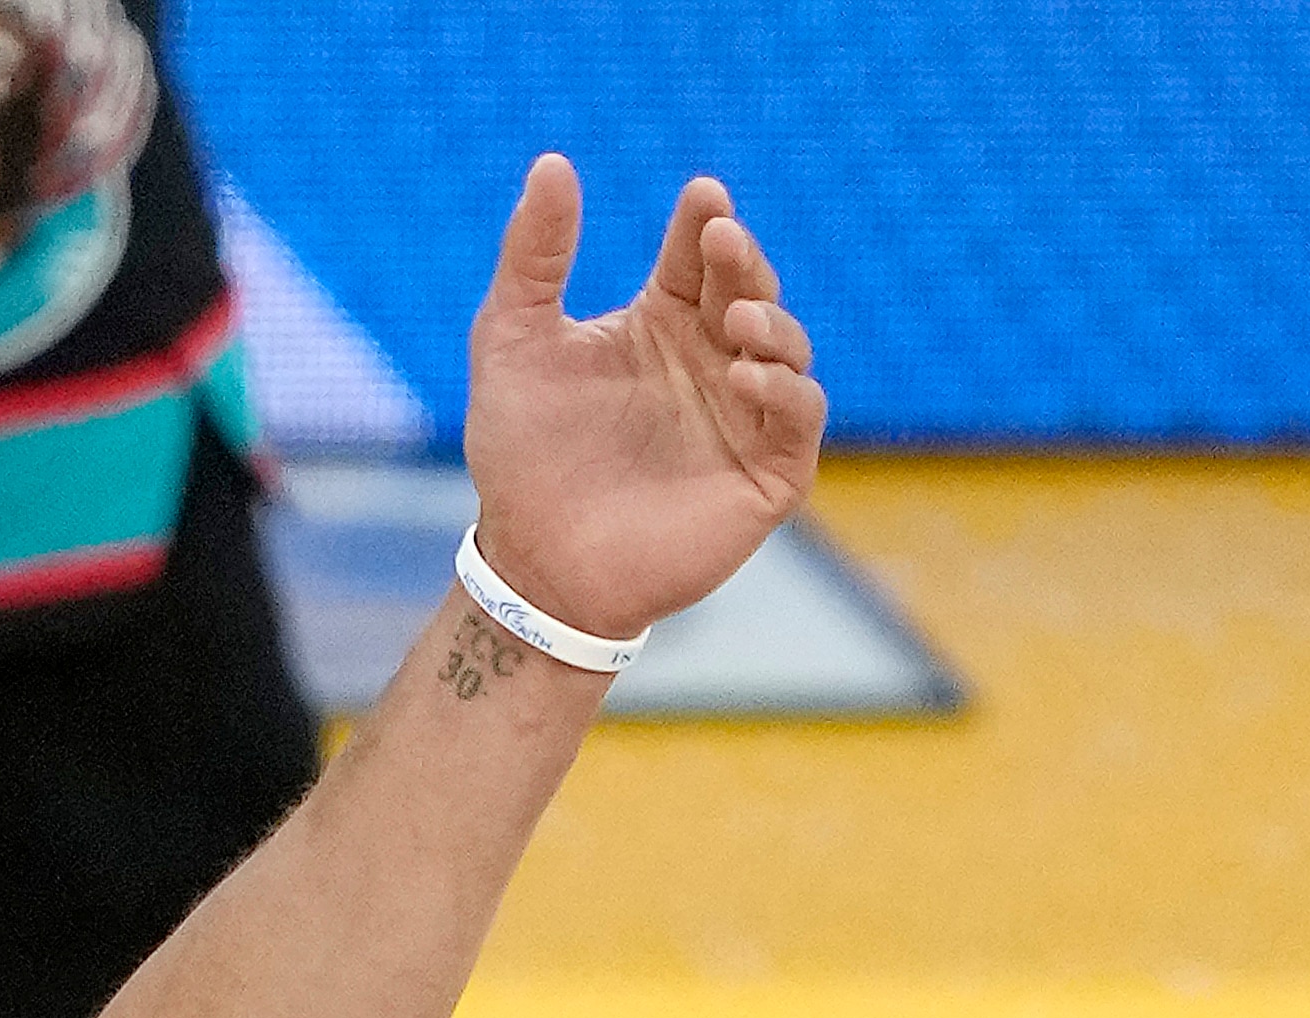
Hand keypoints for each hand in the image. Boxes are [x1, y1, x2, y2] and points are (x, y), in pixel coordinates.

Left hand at [459, 158, 826, 643]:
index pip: (698, 256)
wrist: (531, 562)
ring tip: (737, 315)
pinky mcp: (766, 474)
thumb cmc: (522, 455)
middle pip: (750, 289)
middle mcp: (711, 360)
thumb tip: (552, 163)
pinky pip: (797, 418)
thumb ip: (534, 258)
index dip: (705, 223)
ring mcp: (744, 415)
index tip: (701, 196)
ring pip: (786, 348)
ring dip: (771, 323)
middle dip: (743, 262)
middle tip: (721, 239)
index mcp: (662, 323)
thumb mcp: (512, 342)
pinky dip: (781, 391)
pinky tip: (742, 375)